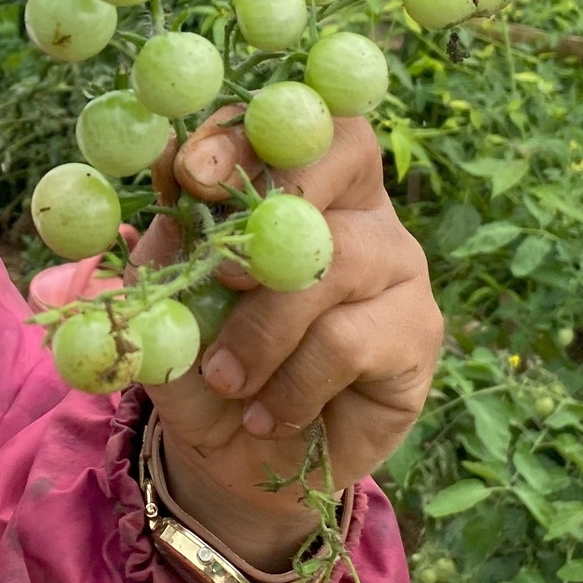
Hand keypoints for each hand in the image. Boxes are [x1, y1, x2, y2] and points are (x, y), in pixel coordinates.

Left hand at [137, 111, 441, 571]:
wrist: (246, 460)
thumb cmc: (207, 366)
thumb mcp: (168, 307)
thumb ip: (166, 254)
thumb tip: (166, 198)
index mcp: (298, 179)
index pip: (289, 122)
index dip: (245, 131)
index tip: (189, 172)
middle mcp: (359, 207)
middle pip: (342, 153)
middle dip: (275, 194)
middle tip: (223, 264)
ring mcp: (397, 266)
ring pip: (333, 261)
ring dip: (263, 327)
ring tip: (225, 377)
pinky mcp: (416, 334)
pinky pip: (348, 341)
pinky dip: (292, 382)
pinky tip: (266, 411)